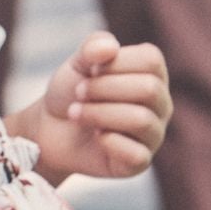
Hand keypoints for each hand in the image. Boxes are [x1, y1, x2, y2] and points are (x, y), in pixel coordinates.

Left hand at [21, 30, 171, 181]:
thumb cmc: (72, 92)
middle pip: (149, 89)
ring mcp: (153, 133)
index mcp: (153, 73)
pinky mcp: (140, 161)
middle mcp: (161, 103)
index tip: (90, 69)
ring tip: (76, 113)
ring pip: (141, 120)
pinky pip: (136, 153)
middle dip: (104, 89)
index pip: (151, 60)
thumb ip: (92, 48)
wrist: (50, 128)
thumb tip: (109, 48)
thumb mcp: (78, 63)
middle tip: (79, 92)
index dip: (115, 62)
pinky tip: (95, 137)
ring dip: (99, 114)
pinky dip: (108, 142)